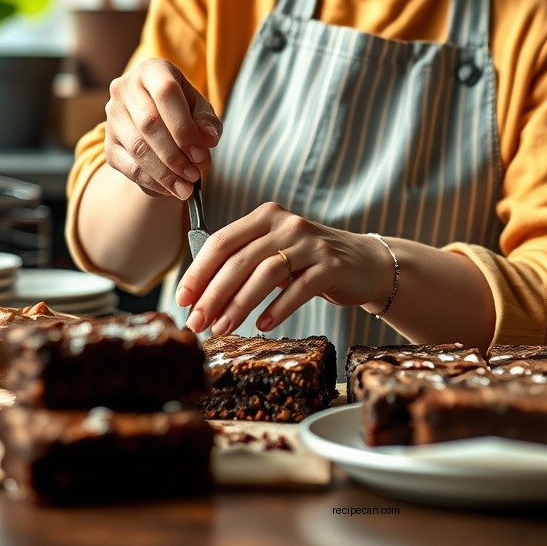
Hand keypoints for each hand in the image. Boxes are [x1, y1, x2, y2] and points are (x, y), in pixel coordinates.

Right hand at [104, 58, 221, 200]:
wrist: (156, 116)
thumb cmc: (182, 108)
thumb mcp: (200, 107)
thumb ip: (207, 121)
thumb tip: (208, 139)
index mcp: (152, 70)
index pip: (166, 93)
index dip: (184, 127)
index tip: (201, 154)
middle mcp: (125, 88)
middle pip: (149, 123)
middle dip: (175, 155)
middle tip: (195, 175)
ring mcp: (112, 115)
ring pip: (137, 148)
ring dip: (164, 173)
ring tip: (186, 188)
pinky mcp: (107, 143)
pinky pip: (127, 166)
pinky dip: (151, 182)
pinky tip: (170, 190)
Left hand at [175, 202, 391, 334]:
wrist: (365, 263)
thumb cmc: (310, 261)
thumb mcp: (276, 251)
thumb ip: (244, 261)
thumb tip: (198, 296)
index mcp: (266, 216)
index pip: (222, 241)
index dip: (198, 271)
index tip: (182, 299)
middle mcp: (287, 224)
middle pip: (240, 260)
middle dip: (212, 294)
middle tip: (196, 323)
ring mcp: (311, 243)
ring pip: (265, 274)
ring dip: (239, 305)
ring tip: (222, 329)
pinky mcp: (331, 266)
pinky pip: (299, 288)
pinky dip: (277, 308)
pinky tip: (262, 325)